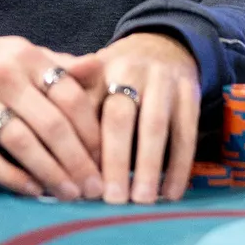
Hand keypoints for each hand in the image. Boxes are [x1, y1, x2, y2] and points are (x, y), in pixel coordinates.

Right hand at [0, 37, 101, 199]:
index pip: (68, 96)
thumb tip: (99, 68)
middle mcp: (3, 76)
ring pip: (20, 143)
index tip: (105, 158)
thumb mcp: (26, 56)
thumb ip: (63, 66)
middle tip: (94, 188)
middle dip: (77, 160)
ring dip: (50, 173)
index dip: (90, 131)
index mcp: (26, 56)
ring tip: (69, 194)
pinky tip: (33, 190)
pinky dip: (12, 177)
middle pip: (49, 124)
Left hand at [68, 32, 199, 205]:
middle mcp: (128, 70)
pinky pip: (186, 132)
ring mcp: (162, 80)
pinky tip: (170, 193)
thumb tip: (54, 137)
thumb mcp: (91, 76)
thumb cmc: (117, 73)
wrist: (163, 44)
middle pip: (120, 117)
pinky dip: (180, 165)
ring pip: (155, 126)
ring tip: (142, 200)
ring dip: (148, 165)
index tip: (76, 178)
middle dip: (115, 159)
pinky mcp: (190, 92)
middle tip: (111, 199)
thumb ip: (73, 102)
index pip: (84, 107)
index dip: (80, 143)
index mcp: (97, 69)